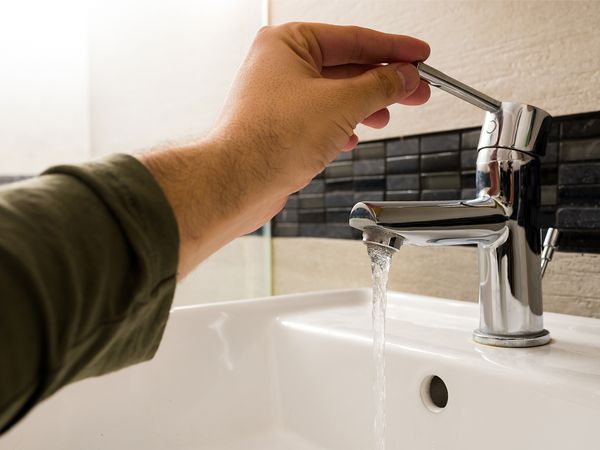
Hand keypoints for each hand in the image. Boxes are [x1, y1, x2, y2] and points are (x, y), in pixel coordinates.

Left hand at [139, 23, 429, 276]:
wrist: (239, 183)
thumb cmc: (270, 139)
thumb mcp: (342, 104)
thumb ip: (380, 86)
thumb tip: (403, 76)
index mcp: (289, 43)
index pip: (354, 39)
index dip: (393, 49)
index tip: (418, 56)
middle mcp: (280, 66)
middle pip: (346, 67)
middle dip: (383, 82)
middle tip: (414, 89)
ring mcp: (278, 98)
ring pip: (334, 95)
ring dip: (365, 106)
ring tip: (386, 115)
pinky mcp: (280, 127)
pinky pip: (320, 119)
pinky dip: (342, 127)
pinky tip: (353, 137)